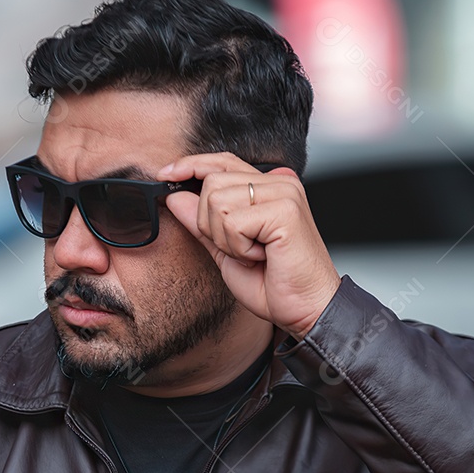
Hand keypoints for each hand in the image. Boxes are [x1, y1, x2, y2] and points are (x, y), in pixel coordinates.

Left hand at [159, 152, 340, 338]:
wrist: (307, 310)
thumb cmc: (275, 285)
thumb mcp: (227, 251)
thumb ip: (202, 223)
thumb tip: (175, 195)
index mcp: (270, 187)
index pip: (223, 161)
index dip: (192, 165)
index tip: (166, 174)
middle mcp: (280, 182)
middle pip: (212, 182)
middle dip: (212, 224)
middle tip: (242, 250)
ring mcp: (284, 193)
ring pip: (218, 201)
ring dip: (227, 239)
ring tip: (254, 254)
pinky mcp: (285, 210)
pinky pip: (233, 222)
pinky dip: (239, 247)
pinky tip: (262, 257)